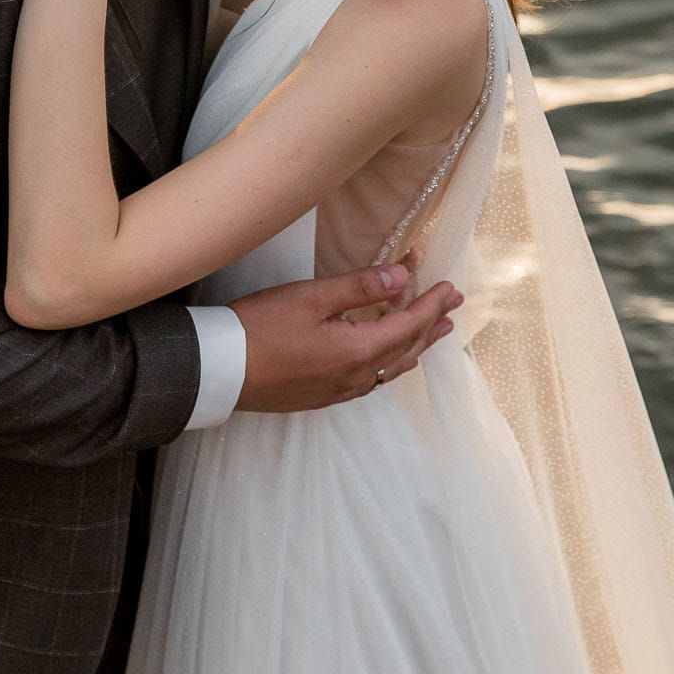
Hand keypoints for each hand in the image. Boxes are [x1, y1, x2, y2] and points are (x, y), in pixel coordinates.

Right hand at [233, 257, 462, 413]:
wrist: (220, 370)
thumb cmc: (260, 328)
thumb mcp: (311, 297)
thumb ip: (360, 287)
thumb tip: (402, 277)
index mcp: (358, 350)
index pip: (408, 324)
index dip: (431, 304)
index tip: (450, 286)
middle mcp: (357, 376)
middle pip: (406, 349)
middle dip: (431, 324)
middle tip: (452, 304)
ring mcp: (340, 390)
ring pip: (392, 368)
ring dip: (415, 346)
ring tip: (433, 332)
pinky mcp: (323, 395)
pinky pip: (372, 379)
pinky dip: (391, 360)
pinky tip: (386, 357)